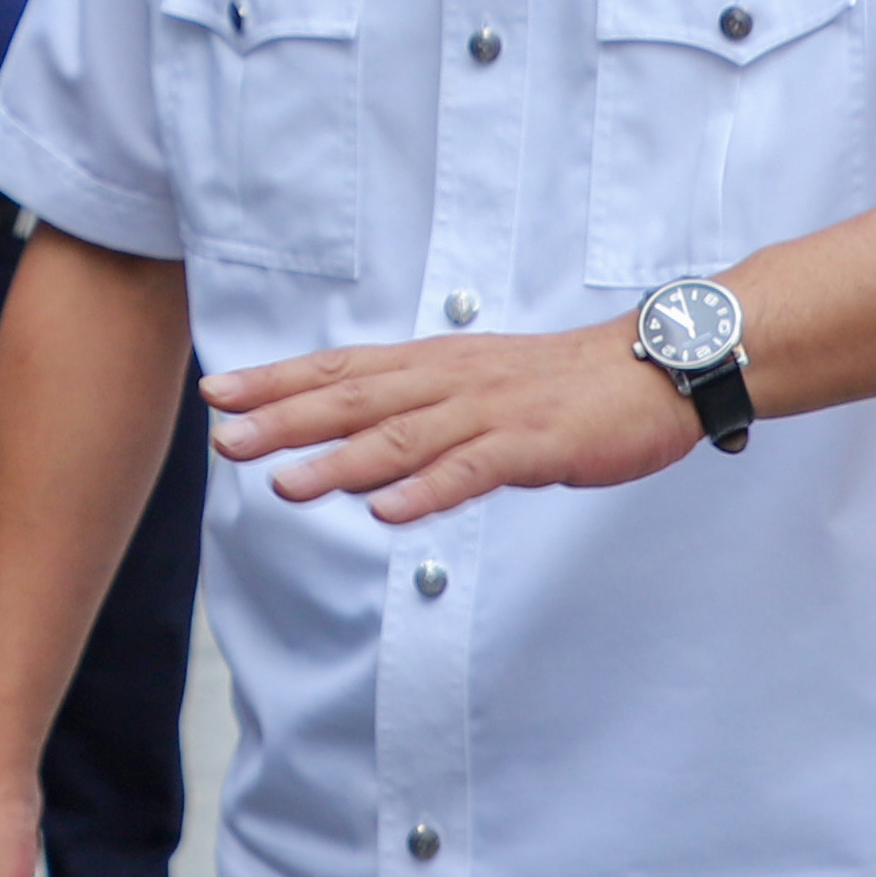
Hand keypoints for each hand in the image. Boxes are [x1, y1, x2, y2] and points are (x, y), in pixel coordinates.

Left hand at [203, 319, 701, 522]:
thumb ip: (422, 412)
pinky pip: (473, 470)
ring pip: (404, 437)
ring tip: (286, 486)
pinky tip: (389, 513)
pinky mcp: (534, 443)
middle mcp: (453, 379)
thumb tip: (356, 450)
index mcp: (436, 363)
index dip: (279, 380)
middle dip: (286, 420)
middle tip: (226, 438)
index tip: (220, 392)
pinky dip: (428, 491)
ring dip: (341, 462)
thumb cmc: (565, 385)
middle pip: (357, 399)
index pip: (343, 368)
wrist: (655, 368)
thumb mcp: (481, 385)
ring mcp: (492, 410)